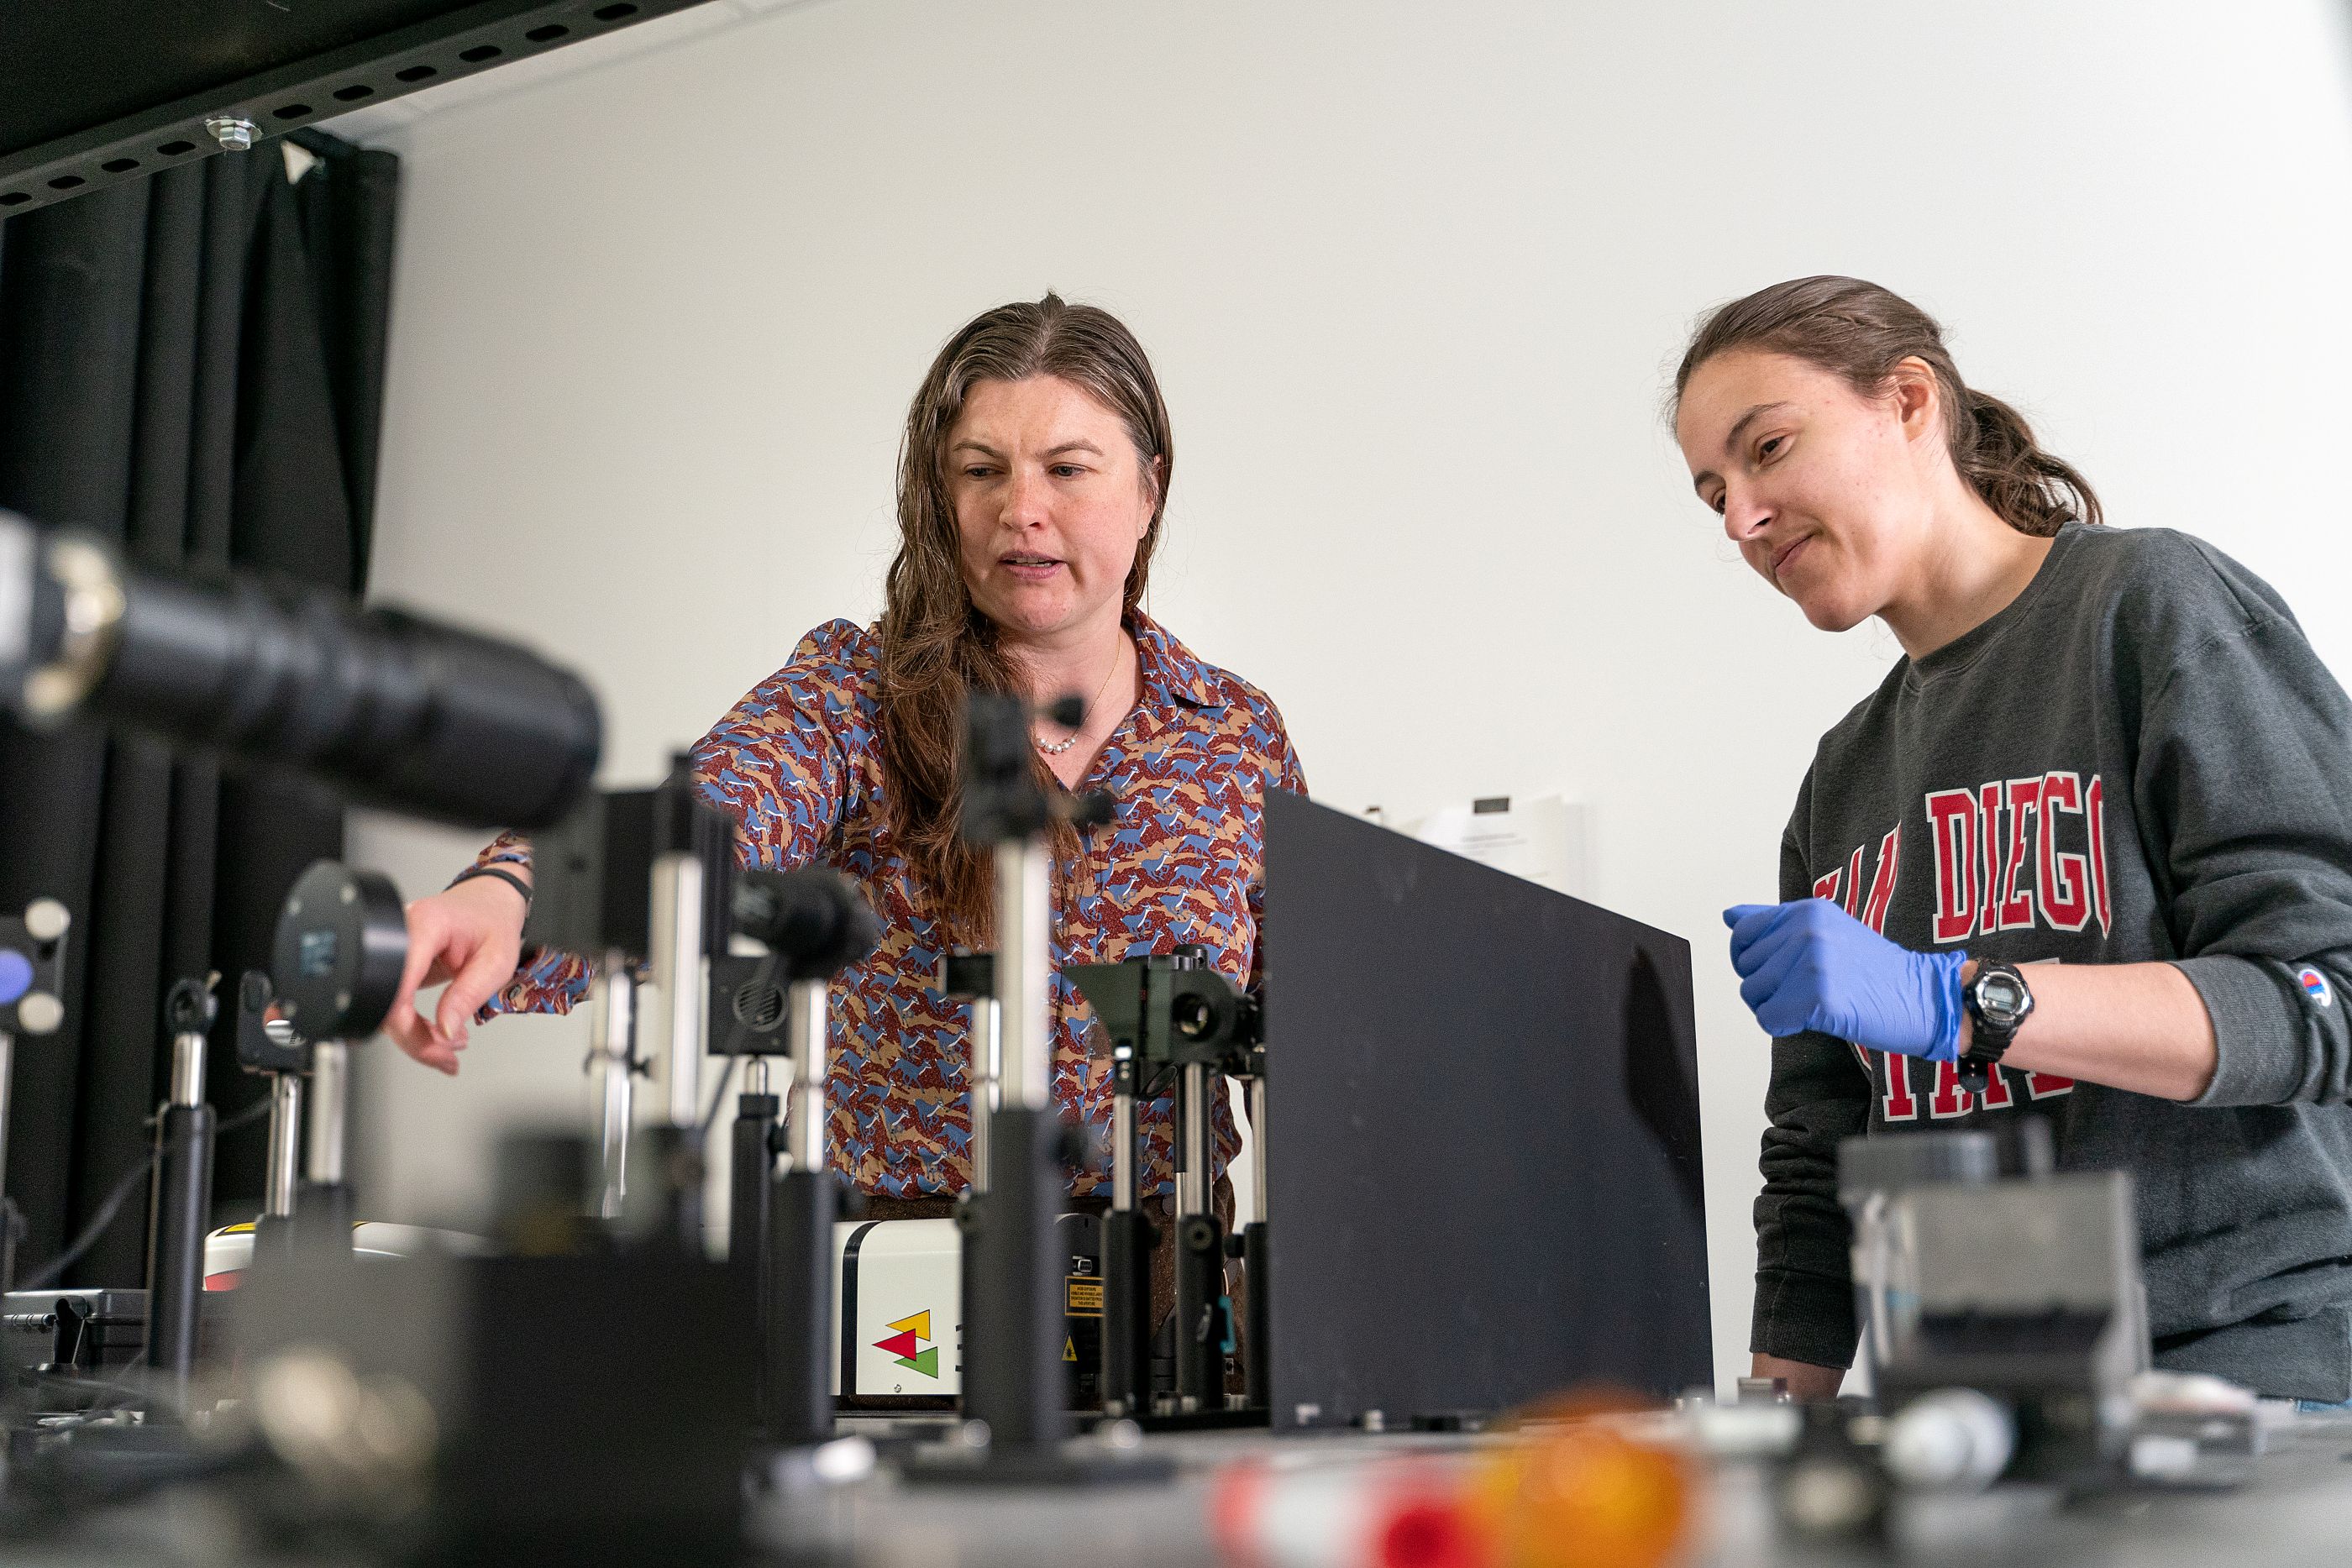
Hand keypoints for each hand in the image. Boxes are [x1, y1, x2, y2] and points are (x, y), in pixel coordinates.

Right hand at [381, 875, 530, 1073]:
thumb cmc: (494, 920)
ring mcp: (397, 952)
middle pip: (388, 1003)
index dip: (408, 1023)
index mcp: (423, 926)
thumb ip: (467, 996)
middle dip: (415, 1039)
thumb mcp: (495, 961)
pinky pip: (398, 1004)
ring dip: (417, 1037)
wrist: (491, 902)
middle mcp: (401, 937)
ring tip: (450, 1049)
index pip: (397, 983)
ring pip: (390, 1010)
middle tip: (446, 1057)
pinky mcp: (401, 967)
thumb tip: (445, 1031)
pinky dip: (417, 1026)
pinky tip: (440, 1033)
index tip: (435, 1043)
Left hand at [1723, 899, 1966, 1060]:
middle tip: (1806, 990)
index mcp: (1807, 910)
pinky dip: (1785, 1026)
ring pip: (1752, 994)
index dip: (1752, 959)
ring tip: (1813, 1002)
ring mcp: (1812, 963)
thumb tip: (1729, 916)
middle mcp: (1806, 931)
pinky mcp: (1817, 997)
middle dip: (1767, 986)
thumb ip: (1776, 922)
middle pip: (1745, 968)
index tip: (1779, 971)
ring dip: (1776, 1007)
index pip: (1742, 933)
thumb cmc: (1874, 970)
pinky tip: (1815, 1018)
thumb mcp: (1827, 930)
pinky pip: (1768, 1019)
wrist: (1924, 998)